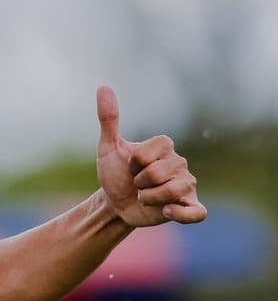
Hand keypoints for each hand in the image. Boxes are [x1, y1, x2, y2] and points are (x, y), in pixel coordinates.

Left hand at [95, 86, 205, 226]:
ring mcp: (188, 185)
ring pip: (171, 192)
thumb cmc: (114, 174)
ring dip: (149, 198)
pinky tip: (165, 211)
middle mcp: (180, 162)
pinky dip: (180, 214)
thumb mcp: (107, 147)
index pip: (148, 154)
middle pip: (158, 173)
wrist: (115, 204)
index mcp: (164, 146)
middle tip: (136, 184)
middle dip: (139, 182)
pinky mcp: (191, 207)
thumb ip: (108, 119)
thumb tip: (103, 86)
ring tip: (146, 197)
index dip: (133, 163)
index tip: (129, 166)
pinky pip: (197, 213)